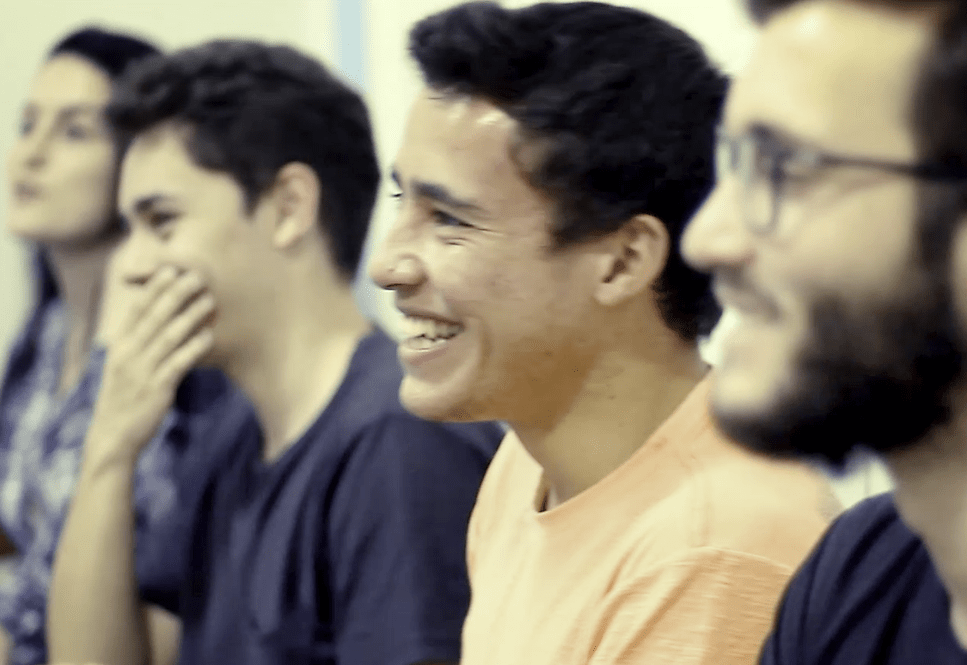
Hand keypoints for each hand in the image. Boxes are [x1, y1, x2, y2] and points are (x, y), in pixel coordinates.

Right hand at [86, 266, 215, 467]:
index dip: (154, 289)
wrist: (113, 437)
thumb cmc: (124, 399)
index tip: (170, 269)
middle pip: (155, 317)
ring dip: (191, 316)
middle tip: (197, 276)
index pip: (137, 310)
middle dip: (176, 294)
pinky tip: (209, 337)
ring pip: (169, 337)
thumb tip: (157, 324)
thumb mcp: (124, 367)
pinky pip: (179, 363)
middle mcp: (129, 355)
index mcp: (120, 346)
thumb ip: (138, 345)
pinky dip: (194, 348)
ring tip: (209, 301)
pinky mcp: (157, 389)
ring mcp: (142, 371)